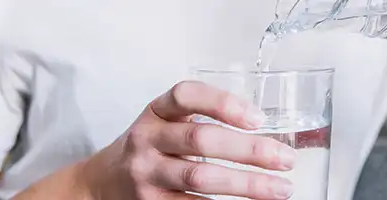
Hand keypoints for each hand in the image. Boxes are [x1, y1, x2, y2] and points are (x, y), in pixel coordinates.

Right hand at [82, 81, 296, 199]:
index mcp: (155, 112)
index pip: (186, 95)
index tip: (258, 118)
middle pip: (201, 139)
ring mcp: (146, 175)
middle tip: (286, 159)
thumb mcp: (164, 123)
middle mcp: (146, 140)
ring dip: (247, 185)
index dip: (223, 103)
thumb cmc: (148, 149)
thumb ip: (202, 120)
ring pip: (201, 178)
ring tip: (280, 189)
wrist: (100, 184)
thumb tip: (267, 137)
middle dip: (250, 150)